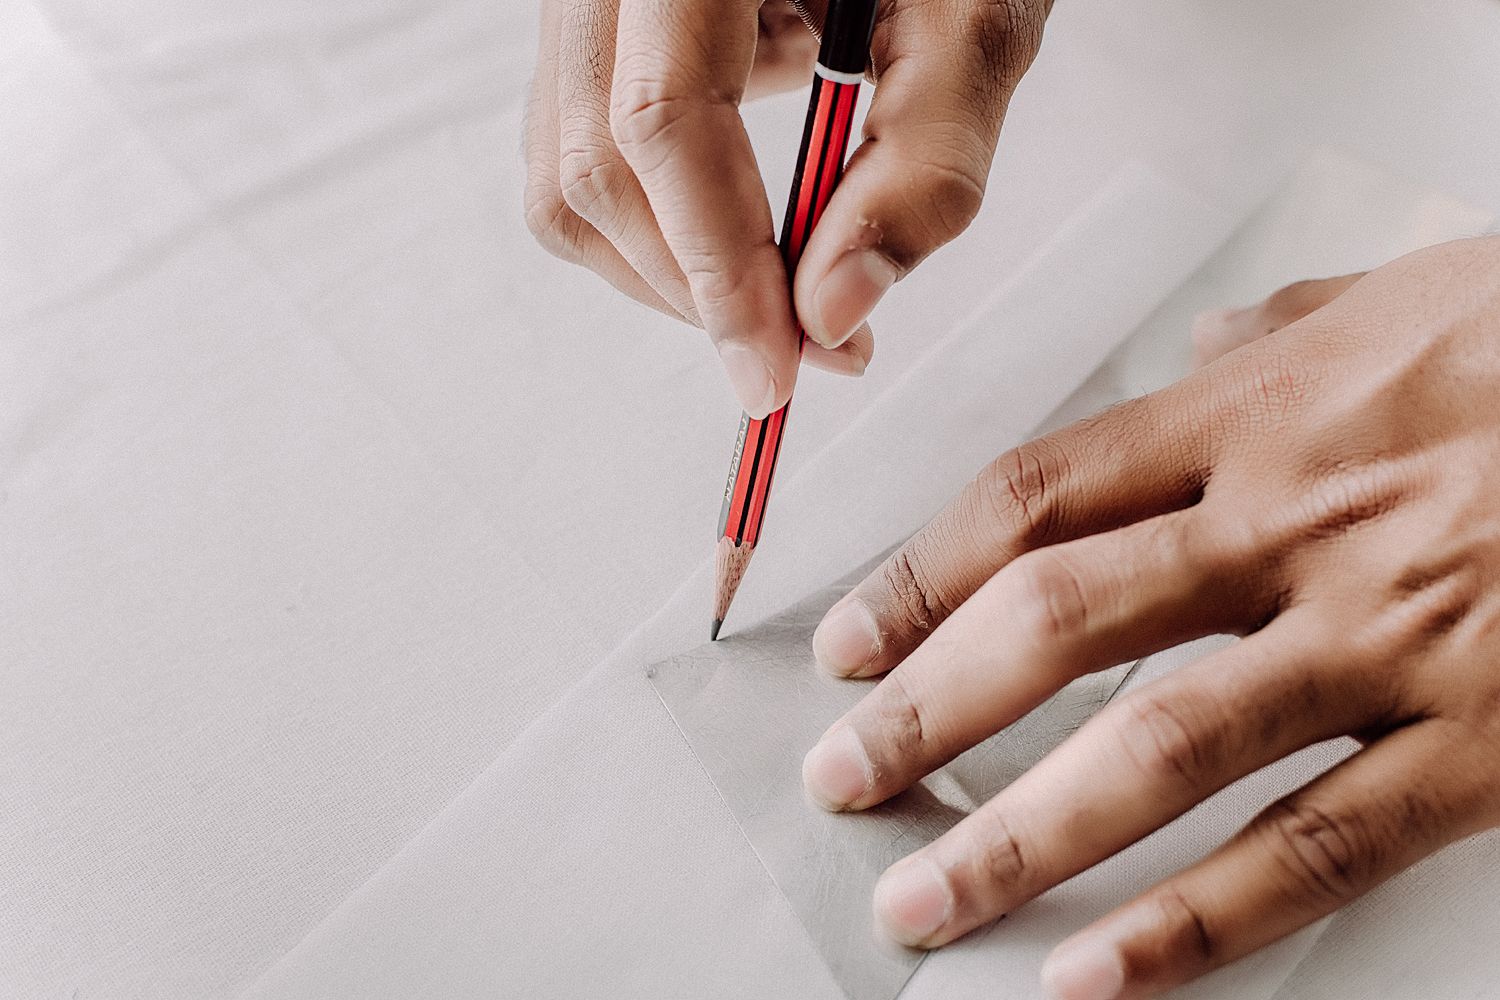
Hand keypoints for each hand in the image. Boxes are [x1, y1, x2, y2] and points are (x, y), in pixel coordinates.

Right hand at [523, 0, 1049, 415]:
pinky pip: (583, 149)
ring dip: (672, 267)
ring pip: (568, 173)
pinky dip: (666, 215)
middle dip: (695, 290)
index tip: (779, 372)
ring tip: (783, 277)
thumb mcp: (976, 18)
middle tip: (801, 355)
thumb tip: (832, 314)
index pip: (659, 121)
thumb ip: (925, 161)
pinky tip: (750, 203)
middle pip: (593, 164)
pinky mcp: (599, 35)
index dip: (715, 268)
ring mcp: (588, 2)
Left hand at [801, 237, 1499, 997]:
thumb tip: (1206, 334)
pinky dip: (1195, 925)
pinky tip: (1095, 974)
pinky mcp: (1483, 741)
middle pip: (1057, 625)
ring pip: (1158, 750)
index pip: (1033, 501)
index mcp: (1259, 413)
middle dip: (926, 711)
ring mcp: (1386, 638)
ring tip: (923, 898)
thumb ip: (1282, 331)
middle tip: (840, 779)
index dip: (918, 579)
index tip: (848, 646)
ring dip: (1018, 834)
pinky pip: (1313, 849)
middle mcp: (1296, 525)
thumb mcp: (1403, 299)